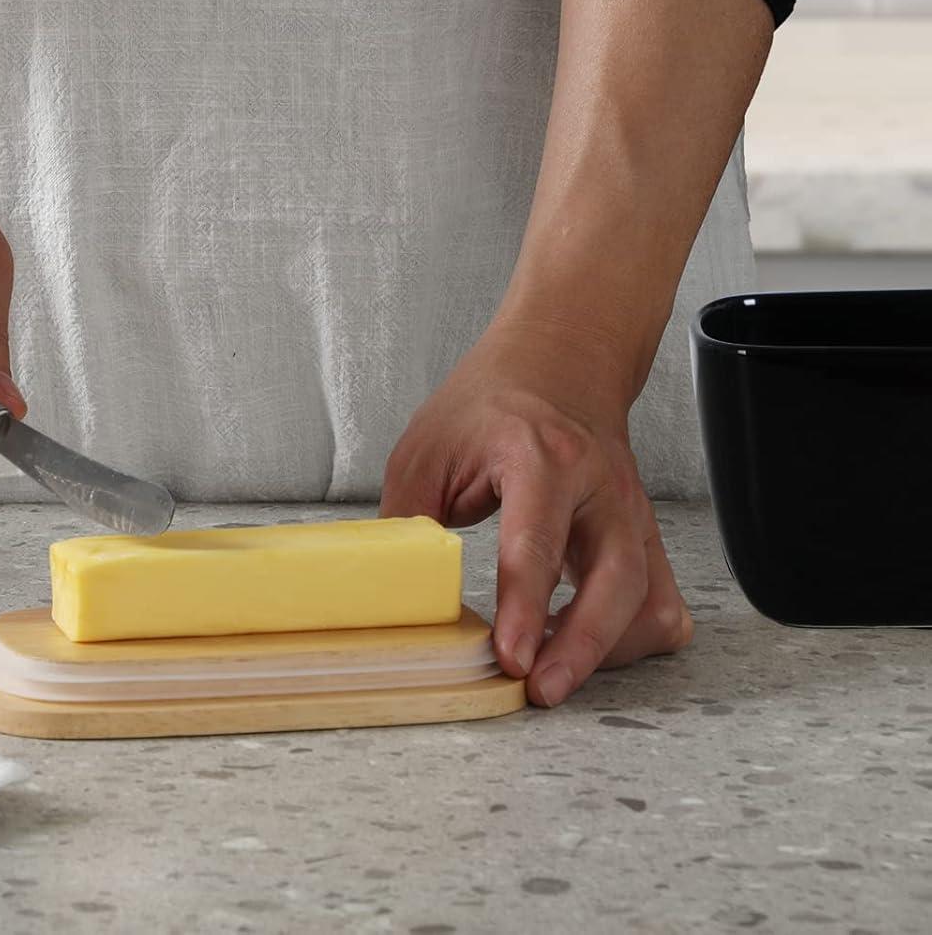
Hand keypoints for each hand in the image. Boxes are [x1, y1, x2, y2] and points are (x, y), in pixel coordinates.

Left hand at [380, 314, 692, 705]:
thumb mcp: (427, 447)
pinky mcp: (646, 536)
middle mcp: (600, 486)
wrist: (558, 362)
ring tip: (557, 675)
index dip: (524, 608)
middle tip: (541, 690)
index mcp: (541, 456)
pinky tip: (590, 649)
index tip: (512, 659)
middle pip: (616, 580)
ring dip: (609, 650)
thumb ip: (410, 520)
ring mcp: (632, 513)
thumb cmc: (489, 404)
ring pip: (648, 600)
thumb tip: (392, 592)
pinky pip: (661, 603)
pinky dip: (634, 639)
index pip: (537, 542)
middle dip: (582, 647)